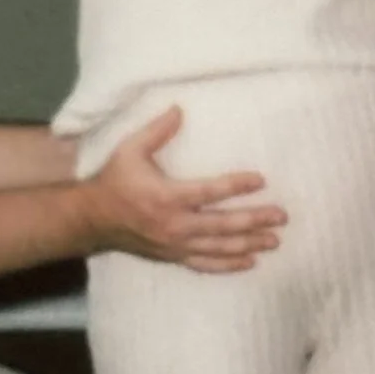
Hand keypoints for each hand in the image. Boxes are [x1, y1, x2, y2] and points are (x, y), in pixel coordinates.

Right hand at [87, 107, 288, 275]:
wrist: (93, 219)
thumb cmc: (114, 181)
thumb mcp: (130, 150)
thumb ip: (157, 130)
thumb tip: (179, 109)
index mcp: (166, 196)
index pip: (209, 192)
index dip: (237, 185)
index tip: (261, 180)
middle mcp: (175, 224)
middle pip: (223, 225)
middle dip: (255, 220)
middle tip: (281, 216)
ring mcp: (175, 245)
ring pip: (219, 248)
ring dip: (249, 244)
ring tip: (274, 240)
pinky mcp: (173, 256)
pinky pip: (205, 264)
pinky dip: (229, 265)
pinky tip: (249, 261)